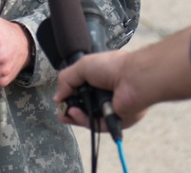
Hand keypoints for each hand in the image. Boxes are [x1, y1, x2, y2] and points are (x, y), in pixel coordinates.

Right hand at [55, 28, 190, 132]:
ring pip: (87, 118)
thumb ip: (66, 79)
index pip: (80, 89)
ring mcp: (109, 108)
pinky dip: (84, 121)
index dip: (69, 94)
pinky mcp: (114, 121)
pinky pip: (96, 125)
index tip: (61, 97)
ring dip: (74, 116)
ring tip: (67, 112)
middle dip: (69, 108)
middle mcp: (104, 94)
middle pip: (82, 106)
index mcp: (99, 78)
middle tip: (61, 109)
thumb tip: (57, 97)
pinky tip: (75, 114)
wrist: (133, 79)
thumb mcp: (82, 65)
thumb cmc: (112, 67)